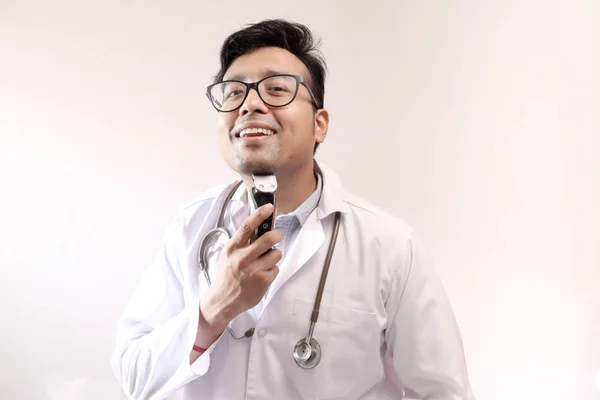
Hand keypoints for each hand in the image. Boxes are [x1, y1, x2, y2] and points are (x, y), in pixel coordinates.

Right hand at [202, 203, 282, 324]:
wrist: (223, 299)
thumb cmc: (228, 274)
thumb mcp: (229, 255)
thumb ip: (242, 242)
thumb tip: (260, 227)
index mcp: (233, 248)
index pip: (247, 227)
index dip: (259, 215)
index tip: (269, 207)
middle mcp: (242, 258)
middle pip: (268, 239)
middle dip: (276, 235)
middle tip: (277, 235)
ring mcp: (253, 270)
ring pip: (276, 254)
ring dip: (274, 256)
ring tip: (264, 262)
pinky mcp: (263, 281)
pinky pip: (276, 268)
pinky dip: (272, 270)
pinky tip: (263, 275)